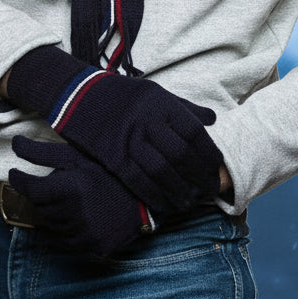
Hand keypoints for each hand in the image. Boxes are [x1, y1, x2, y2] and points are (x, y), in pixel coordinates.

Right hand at [6, 46, 222, 214]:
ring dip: (179, 192)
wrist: (80, 96)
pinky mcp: (114, 156)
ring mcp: (129, 139)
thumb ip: (184, 108)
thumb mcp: (155, 93)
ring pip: (162, 172)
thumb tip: (212, 120)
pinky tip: (166, 205)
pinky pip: (138, 181)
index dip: (209, 154)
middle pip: (181, 154)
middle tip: (208, 190)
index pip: (195, 132)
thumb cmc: (124, 96)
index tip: (217, 168)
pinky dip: (155, 197)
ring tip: (190, 202)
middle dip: (198, 177)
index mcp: (162, 103)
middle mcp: (147, 120)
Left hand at [9, 135, 151, 257]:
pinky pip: (61, 242)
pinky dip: (60, 228)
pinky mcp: (91, 247)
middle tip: (50, 182)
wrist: (144, 193)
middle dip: (40, 193)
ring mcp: (83, 234)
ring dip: (51, 210)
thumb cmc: (108, 168)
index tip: (15, 173)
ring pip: (49, 224)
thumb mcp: (76, 154)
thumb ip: (42, 152)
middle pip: (39, 207)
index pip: (31, 189)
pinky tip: (68, 214)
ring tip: (65, 196)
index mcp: (71, 188)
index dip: (19, 180)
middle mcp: (75, 214)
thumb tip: (14, 144)